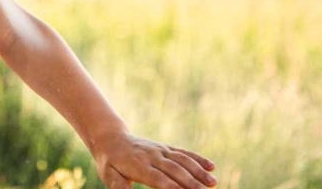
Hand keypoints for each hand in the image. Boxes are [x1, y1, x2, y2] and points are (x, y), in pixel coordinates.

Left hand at [94, 132, 216, 188]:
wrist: (111, 138)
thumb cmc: (110, 162)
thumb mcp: (108, 175)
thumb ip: (118, 185)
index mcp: (138, 165)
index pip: (159, 179)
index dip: (173, 187)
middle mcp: (152, 156)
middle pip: (175, 170)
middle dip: (191, 182)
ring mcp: (160, 150)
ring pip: (182, 160)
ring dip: (199, 171)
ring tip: (213, 183)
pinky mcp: (165, 148)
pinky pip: (183, 152)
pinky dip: (198, 159)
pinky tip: (211, 167)